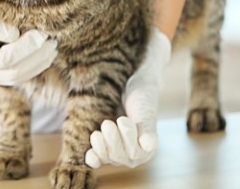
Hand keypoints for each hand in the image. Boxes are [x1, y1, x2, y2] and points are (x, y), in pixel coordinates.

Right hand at [0, 0, 57, 84]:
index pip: (3, 61)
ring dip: (36, 64)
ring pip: (15, 77)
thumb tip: (16, 35)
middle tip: (52, 42)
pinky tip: (41, 51)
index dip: (25, 49)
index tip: (40, 35)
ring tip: (52, 47)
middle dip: (35, 60)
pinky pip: (13, 70)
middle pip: (13, 75)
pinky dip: (29, 63)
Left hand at [85, 28, 170, 167]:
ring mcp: (116, 150)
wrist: (128, 82)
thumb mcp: (144, 110)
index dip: (127, 140)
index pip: (134, 153)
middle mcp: (132, 153)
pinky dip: (93, 157)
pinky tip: (89, 155)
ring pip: (106, 157)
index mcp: (146, 148)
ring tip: (97, 133)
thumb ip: (147, 128)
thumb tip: (149, 145)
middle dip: (112, 141)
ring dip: (100, 146)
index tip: (123, 120)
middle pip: (118, 156)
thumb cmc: (140, 96)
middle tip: (108, 123)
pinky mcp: (103, 144)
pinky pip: (97, 158)